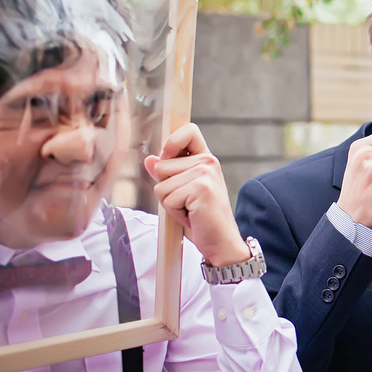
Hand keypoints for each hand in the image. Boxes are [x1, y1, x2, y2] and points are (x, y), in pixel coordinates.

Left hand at [144, 123, 249, 267]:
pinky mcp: (200, 188)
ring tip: (190, 209)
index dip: (172, 142)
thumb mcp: (182, 191)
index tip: (171, 157)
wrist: (220, 241)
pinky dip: (174, 211)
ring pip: (161, 184)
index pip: (188, 131)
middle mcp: (207, 162)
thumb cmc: (202, 217)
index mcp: (205, 159)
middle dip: (167, 188)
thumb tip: (150, 159)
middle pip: (161, 165)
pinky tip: (192, 215)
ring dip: (170, 202)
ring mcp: (205, 173)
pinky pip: (167, 198)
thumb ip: (167, 174)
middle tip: (187, 202)